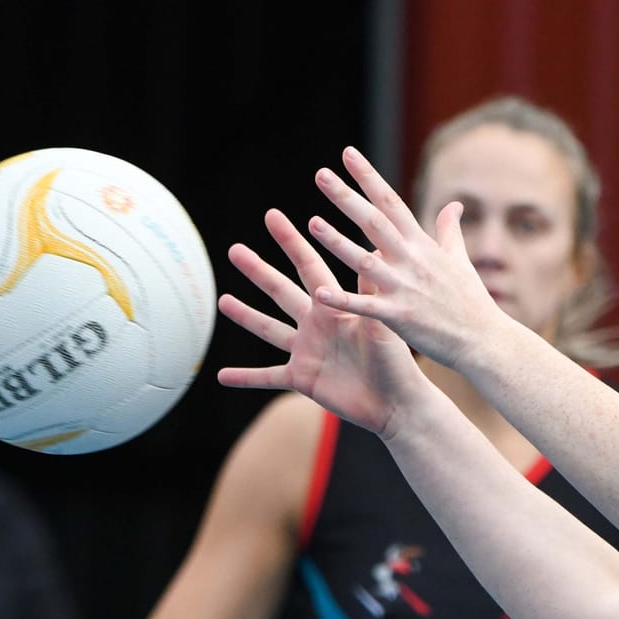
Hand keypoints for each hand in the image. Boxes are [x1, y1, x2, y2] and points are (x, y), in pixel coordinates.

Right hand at [216, 208, 429, 436]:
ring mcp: (306, 351)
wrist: (397, 402)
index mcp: (334, 306)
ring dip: (245, 316)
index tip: (272, 216)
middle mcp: (316, 325)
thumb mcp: (382, 324)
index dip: (291, 241)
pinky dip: (244, 378)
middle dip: (257, 270)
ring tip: (222, 301)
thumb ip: (370, 292)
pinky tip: (220, 376)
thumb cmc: (397, 362)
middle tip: (234, 250)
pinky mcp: (302, 379)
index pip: (309, 266)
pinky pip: (266, 378)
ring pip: (268, 330)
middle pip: (280, 291)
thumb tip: (373, 248)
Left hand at [300, 146, 508, 369]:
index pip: (391, 203)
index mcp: (422, 245)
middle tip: (321, 175)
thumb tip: (454, 204)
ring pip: (365, 261)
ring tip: (312, 224)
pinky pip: (366, 307)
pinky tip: (319, 293)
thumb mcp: (461, 260)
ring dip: (338, 242)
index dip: (369, 177)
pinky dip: (343, 301)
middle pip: (374, 222)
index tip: (347, 154)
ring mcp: (405, 288)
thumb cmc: (471, 301)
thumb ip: (450, 230)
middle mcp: (411, 261)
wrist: (484, 340)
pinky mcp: (400, 317)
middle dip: (347, 198)